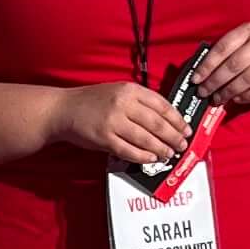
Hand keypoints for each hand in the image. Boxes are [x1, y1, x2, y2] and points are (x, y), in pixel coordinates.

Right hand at [54, 80, 194, 172]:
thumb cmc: (93, 101)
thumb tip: (166, 121)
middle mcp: (123, 103)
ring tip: (169, 154)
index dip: (177, 119)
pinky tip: (151, 158)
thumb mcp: (118, 92)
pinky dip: (143, 156)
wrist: (63, 109)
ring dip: (161, 148)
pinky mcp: (104, 138)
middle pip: (157, 123)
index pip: (162, 105)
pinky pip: (129, 150)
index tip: (186, 129)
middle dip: (173, 136)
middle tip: (182, 145)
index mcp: (130, 90)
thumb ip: (140, 102)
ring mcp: (113, 122)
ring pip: (146, 138)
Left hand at [196, 20, 249, 110]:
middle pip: (234, 65)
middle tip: (203, 92)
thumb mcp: (248, 36)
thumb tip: (204, 71)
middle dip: (215, 82)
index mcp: (249, 29)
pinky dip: (247, 96)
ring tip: (217, 99)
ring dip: (229, 92)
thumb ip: (229, 48)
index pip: (223, 47)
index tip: (196, 79)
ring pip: (247, 79)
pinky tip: (236, 99)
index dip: (207, 65)